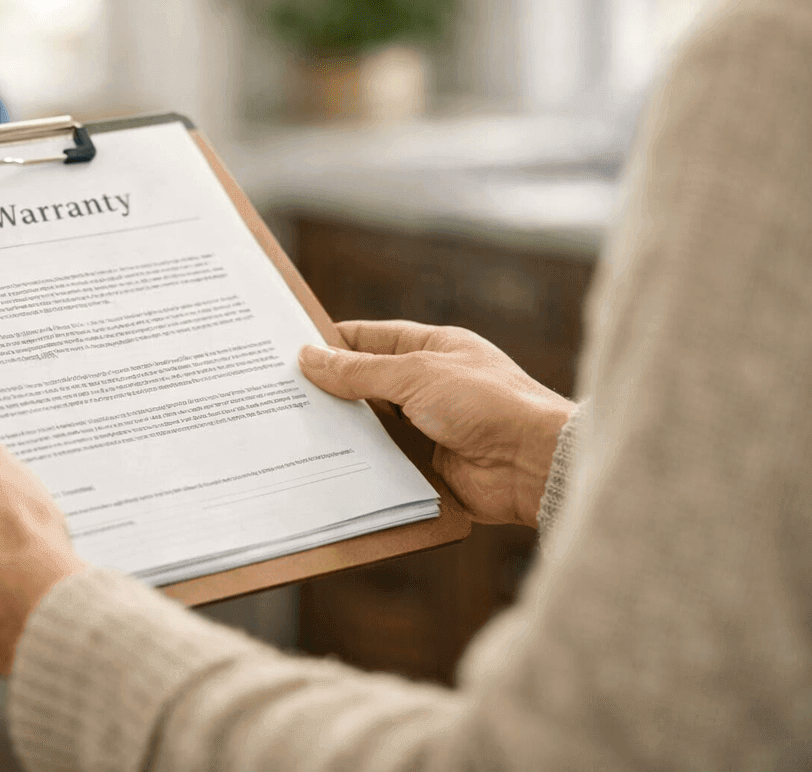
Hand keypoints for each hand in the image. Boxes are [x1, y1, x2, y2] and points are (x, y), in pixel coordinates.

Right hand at [299, 321, 574, 527]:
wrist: (534, 465)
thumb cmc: (487, 404)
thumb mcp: (416, 374)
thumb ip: (360, 371)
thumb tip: (309, 357)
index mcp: (433, 350)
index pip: (371, 340)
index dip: (332, 343)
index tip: (288, 350)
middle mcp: (429, 388)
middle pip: (366, 387)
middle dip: (328, 392)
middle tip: (277, 396)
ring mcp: (429, 430)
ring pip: (371, 430)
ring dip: (340, 434)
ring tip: (288, 434)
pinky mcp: (428, 470)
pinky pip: (383, 467)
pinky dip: (358, 469)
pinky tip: (320, 470)